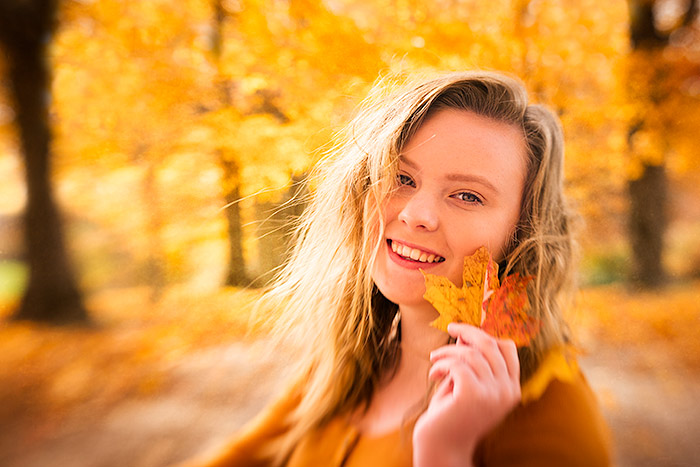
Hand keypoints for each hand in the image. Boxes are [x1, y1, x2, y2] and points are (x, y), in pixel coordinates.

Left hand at [413, 323, 520, 466]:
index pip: (508, 348)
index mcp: (511, 388)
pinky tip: (433, 375)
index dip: (487, 334)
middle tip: (450, 328)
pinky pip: (456, 364)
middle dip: (468, 332)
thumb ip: (472, 361)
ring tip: (434, 359)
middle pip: (490, 344)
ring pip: (470, 353)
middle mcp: (507, 391)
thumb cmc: (452, 413)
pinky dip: (441, 365)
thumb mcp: (467, 383)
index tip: (465, 331)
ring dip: (447, 352)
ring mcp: (492, 393)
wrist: (442, 445)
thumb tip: (463, 333)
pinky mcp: (473, 394)